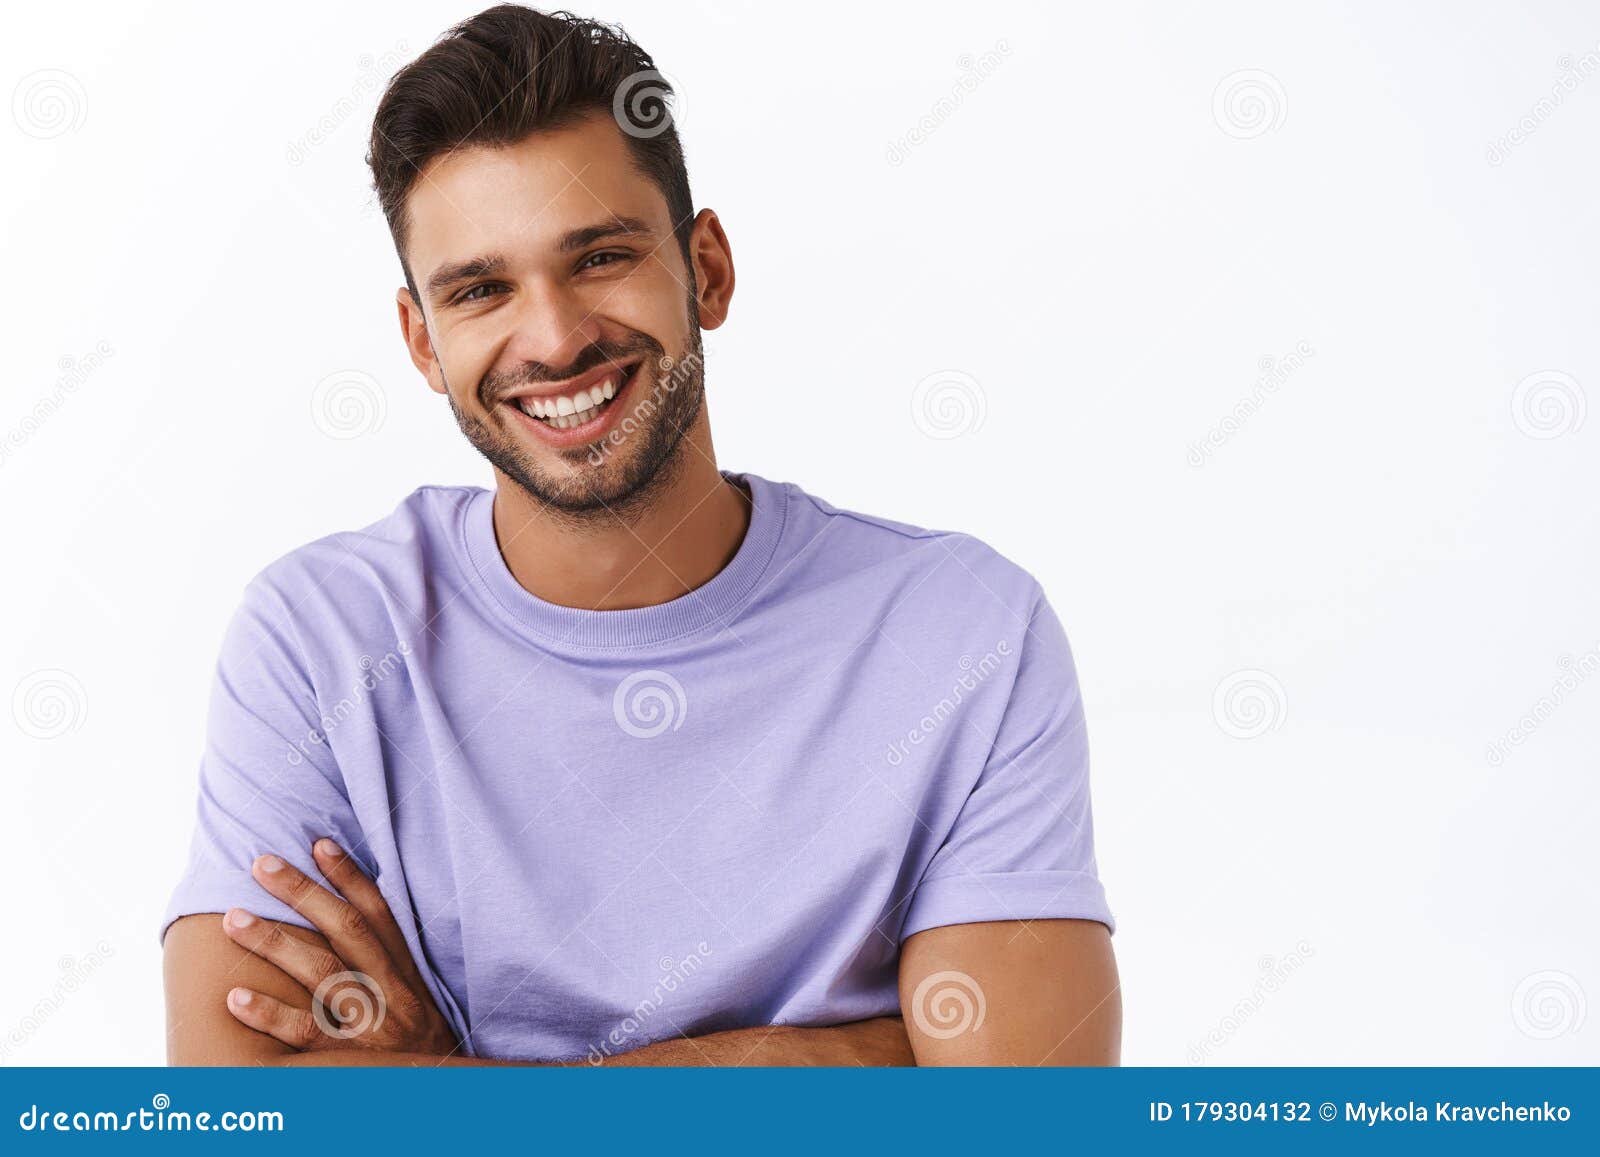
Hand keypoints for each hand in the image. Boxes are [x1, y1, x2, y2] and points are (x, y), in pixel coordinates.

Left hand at [222, 839, 458, 1056]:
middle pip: (346, 930)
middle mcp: (391, 990)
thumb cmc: (415, 1049)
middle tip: (262, 863)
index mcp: (405, 972)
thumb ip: (385, 967)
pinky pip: (306, 1032)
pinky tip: (236, 997)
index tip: (319, 843)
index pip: (378, 913)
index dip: (350, 876)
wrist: (439, 1097)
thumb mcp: (414, 1001)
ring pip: (322, 971)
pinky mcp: (350, 1058)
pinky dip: (270, 1014)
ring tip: (233, 917)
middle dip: (304, 892)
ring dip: (275, 941)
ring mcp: (371, 1022)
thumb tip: (345, 922)